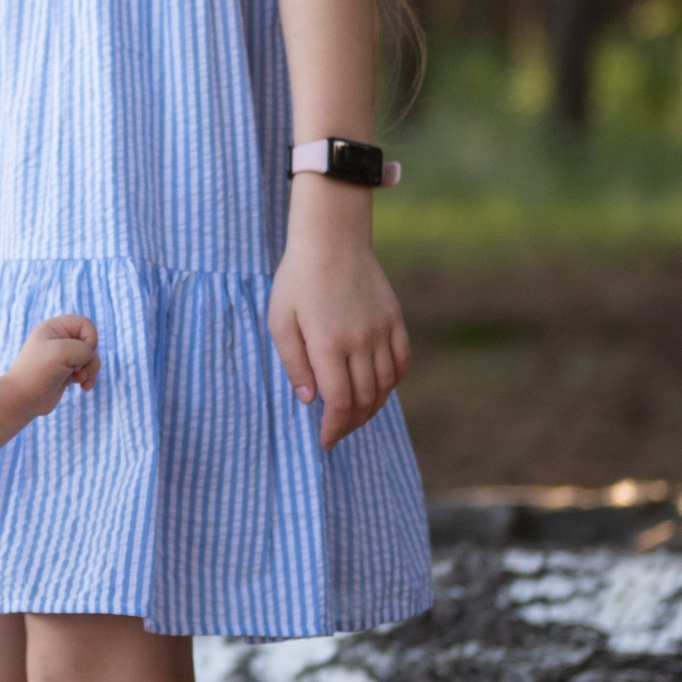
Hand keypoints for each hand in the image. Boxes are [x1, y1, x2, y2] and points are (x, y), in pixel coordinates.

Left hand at [10, 313, 98, 414]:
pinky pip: (86, 372)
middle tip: (77, 369)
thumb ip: (85, 349)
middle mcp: (59, 340)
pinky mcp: (66, 374)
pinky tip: (84, 387)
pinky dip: (88, 379)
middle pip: (90, 342)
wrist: (23, 397)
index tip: (81, 352)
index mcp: (54, 328)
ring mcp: (63, 358)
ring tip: (80, 380)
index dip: (90, 338)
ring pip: (90, 358)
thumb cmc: (39, 370)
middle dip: (89, 358)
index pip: (84, 324)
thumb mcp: (65, 351)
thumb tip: (89, 360)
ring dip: (90, 370)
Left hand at [268, 201, 409, 449]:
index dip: (334, 427)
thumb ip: (294, 363)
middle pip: (364, 399)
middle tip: (337, 432)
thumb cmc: (297, 279)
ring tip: (355, 416)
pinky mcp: (395, 319)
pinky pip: (401, 361)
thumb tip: (309, 399)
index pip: (339, 402)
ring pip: (386, 385)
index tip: (325, 441)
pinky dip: (393, 382)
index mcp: (329, 345)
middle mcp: (360, 342)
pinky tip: (379, 389)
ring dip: (371, 407)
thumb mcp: (280, 321)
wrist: (332, 240)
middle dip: (350, 423)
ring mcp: (382, 331)